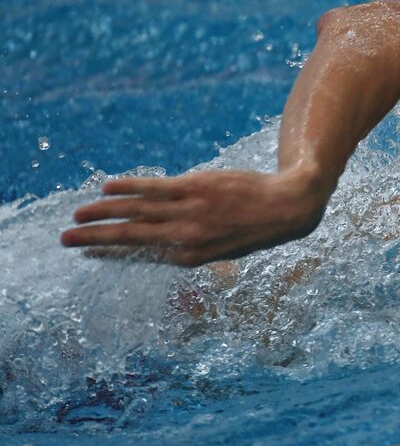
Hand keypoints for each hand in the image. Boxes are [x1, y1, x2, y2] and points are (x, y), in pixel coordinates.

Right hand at [61, 168, 328, 265]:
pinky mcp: (196, 187)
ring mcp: (190, 211)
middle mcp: (186, 237)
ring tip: (77, 214)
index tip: (88, 253)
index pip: (140, 255)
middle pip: (130, 237)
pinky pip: (155, 188)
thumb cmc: (254, 229)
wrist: (288, 206)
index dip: (111, 254)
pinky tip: (107, 188)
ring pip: (136, 212)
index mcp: (191, 258)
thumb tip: (159, 248)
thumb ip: (190, 249)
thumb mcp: (223, 250)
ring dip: (103, 213)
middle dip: (95, 239)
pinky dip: (130, 188)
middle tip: (65, 239)